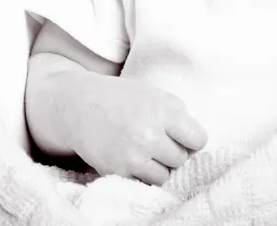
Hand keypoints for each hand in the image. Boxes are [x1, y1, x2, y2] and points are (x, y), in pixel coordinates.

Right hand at [65, 75, 207, 184]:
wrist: (78, 105)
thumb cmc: (120, 98)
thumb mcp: (152, 94)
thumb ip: (176, 114)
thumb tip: (195, 143)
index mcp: (163, 109)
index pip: (198, 139)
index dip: (190, 140)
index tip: (179, 137)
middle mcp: (150, 132)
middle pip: (181, 159)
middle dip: (171, 152)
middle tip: (154, 141)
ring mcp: (133, 154)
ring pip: (164, 175)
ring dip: (157, 166)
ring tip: (142, 150)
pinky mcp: (118, 170)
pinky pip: (143, 182)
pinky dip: (139, 174)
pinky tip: (129, 157)